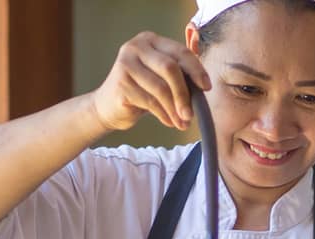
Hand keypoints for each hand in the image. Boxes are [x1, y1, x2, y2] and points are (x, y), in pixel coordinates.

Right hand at [90, 32, 209, 131]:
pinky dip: (164, 115)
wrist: (108, 106)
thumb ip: (180, 74)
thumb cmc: (142, 90)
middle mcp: (136, 47)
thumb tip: (204, 86)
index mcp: (150, 40)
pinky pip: (151, 102)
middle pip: (171, 68)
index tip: (206, 87)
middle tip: (191, 113)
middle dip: (184, 93)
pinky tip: (169, 121)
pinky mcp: (120, 84)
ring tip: (182, 122)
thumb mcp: (162, 76)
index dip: (196, 69)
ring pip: (161, 88)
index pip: (180, 51)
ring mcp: (125, 64)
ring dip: (175, 109)